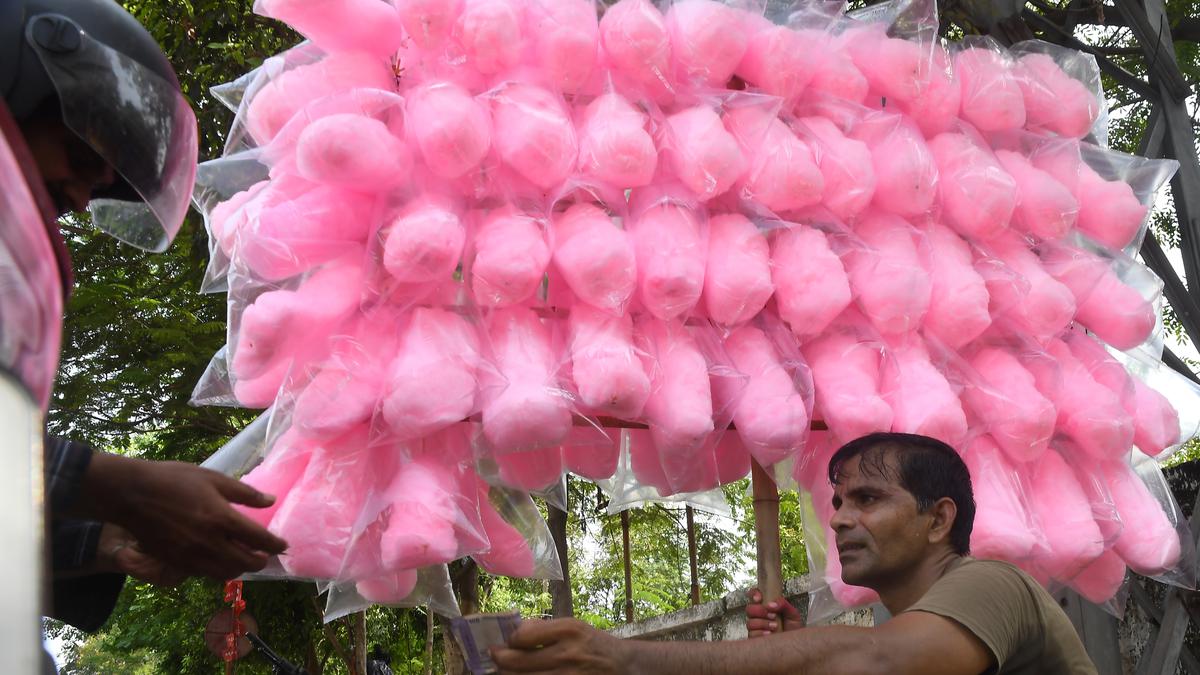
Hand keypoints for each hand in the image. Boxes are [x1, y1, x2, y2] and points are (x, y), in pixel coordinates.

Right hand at [77, 454, 287, 580]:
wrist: (131, 494)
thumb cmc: (173, 480)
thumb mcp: (213, 478)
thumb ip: (245, 493)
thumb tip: (271, 501)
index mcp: (221, 518)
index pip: (259, 539)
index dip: (275, 545)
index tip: (283, 545)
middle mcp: (209, 542)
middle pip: (246, 563)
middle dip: (261, 561)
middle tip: (266, 556)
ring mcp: (192, 556)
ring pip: (226, 573)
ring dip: (241, 569)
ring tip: (246, 559)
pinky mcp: (176, 563)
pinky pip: (205, 574)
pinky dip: (219, 570)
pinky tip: (222, 560)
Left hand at [492, 618, 629, 673]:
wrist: (623, 667)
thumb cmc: (593, 644)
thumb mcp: (574, 626)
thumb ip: (544, 628)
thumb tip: (516, 632)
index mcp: (568, 630)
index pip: (522, 636)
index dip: (510, 640)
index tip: (508, 641)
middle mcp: (567, 654)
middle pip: (517, 664)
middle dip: (500, 661)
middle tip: (495, 657)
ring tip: (507, 670)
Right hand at [745, 588, 803, 637]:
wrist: (796, 645)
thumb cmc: (793, 629)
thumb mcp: (792, 614)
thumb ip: (783, 604)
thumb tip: (773, 603)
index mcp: (766, 606)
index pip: (754, 596)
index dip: (754, 595)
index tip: (759, 598)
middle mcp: (759, 616)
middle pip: (749, 609)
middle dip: (760, 611)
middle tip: (772, 615)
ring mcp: (756, 628)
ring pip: (750, 623)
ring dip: (762, 623)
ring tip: (775, 626)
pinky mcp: (755, 639)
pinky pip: (752, 635)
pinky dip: (761, 633)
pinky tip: (769, 634)